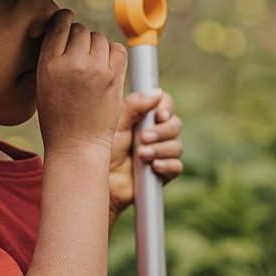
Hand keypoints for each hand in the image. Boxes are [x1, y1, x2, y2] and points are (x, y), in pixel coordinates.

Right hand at [34, 9, 126, 156]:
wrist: (76, 144)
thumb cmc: (57, 116)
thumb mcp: (42, 83)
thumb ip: (52, 57)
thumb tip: (64, 30)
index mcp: (49, 63)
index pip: (59, 24)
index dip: (64, 21)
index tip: (66, 22)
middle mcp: (72, 63)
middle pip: (81, 30)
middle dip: (80, 38)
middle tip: (79, 54)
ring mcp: (96, 70)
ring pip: (100, 38)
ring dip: (97, 45)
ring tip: (92, 62)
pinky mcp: (115, 78)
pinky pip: (118, 49)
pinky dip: (114, 53)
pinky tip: (107, 64)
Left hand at [109, 88, 184, 218]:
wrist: (98, 183)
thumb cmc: (100, 152)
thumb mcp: (115, 125)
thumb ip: (134, 106)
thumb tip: (157, 92)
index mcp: (143, 118)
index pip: (165, 105)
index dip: (166, 108)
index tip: (159, 115)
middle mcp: (154, 134)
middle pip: (175, 124)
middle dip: (162, 131)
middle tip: (143, 138)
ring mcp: (160, 153)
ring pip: (177, 146)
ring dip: (160, 149)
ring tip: (141, 155)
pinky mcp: (163, 173)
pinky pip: (177, 166)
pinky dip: (167, 165)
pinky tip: (153, 167)